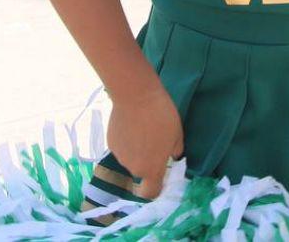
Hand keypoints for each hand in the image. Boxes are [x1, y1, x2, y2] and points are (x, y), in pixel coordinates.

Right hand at [107, 81, 183, 199]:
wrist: (135, 95)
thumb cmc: (161, 116)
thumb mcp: (177, 134)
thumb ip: (175, 152)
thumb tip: (172, 157)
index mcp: (151, 169)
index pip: (151, 193)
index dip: (156, 189)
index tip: (161, 177)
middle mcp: (133, 168)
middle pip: (141, 172)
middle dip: (148, 161)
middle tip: (155, 141)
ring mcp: (119, 155)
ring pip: (131, 158)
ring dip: (137, 150)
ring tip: (142, 129)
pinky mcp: (110, 142)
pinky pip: (122, 147)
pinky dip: (127, 141)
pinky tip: (131, 124)